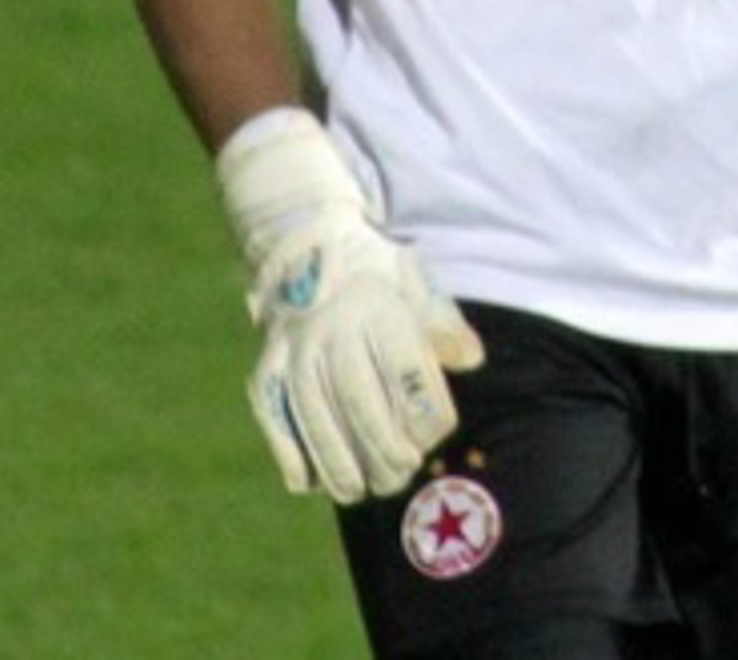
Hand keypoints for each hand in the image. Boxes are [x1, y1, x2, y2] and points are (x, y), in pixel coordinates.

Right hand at [216, 110, 484, 503]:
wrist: (305, 249)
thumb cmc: (376, 276)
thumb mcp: (415, 283)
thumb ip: (442, 324)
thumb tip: (472, 359)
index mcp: (378, 306)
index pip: (406, 372)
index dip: (425, 412)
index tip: (435, 434)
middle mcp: (332, 329)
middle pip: (360, 403)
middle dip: (385, 449)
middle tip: (400, 475)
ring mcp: (294, 352)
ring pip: (317, 421)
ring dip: (341, 464)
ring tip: (362, 489)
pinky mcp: (265, 371)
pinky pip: (277, 423)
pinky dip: (295, 457)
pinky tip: (314, 482)